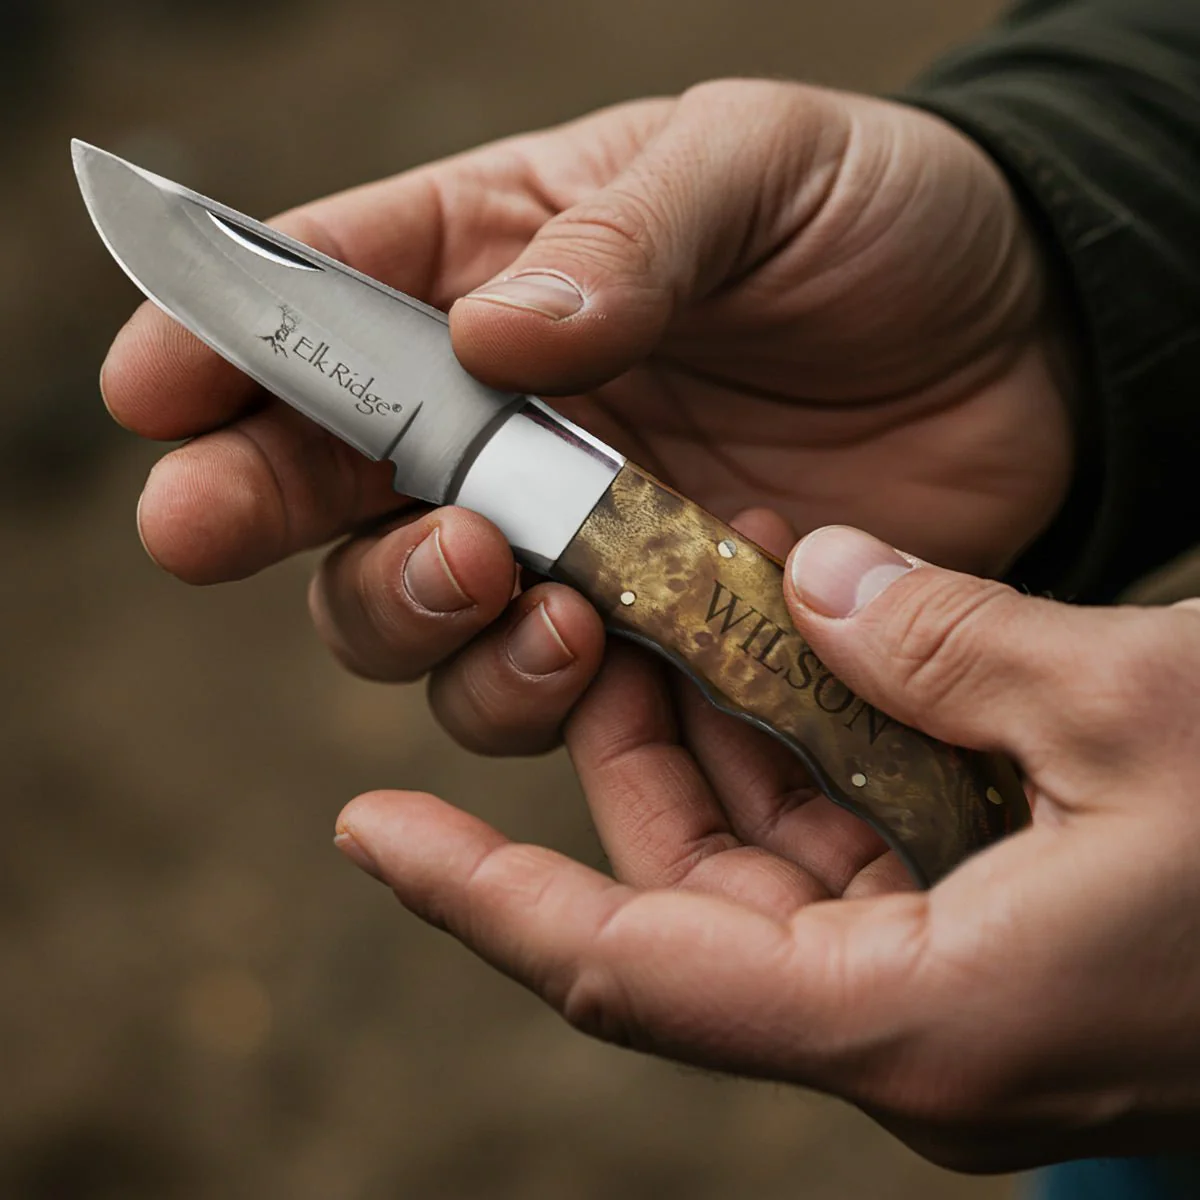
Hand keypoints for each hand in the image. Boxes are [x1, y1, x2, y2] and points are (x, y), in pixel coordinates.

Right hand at [102, 79, 1074, 761]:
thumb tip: (491, 338)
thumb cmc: (881, 222)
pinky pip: (543, 695)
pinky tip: (587, 651)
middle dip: (252, 508)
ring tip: (496, 581)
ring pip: (414, 615)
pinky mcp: (644, 630)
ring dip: (411, 616)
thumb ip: (630, 239)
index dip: (220, 347)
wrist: (1020, 346)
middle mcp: (503, 417)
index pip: (325, 304)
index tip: (151, 392)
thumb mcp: (762, 168)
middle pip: (326, 487)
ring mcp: (566, 534)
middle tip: (213, 523)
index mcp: (498, 265)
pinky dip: (534, 695)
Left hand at [335, 525, 1199, 1171]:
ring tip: (676, 611)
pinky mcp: (994, 940)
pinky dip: (811, 754)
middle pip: (688, 901)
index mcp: (922, 1015)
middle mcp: (912, 1026)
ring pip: (764, 868)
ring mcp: (951, 988)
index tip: (369, 832)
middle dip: (625, 762)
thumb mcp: (1137, 705)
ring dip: (718, 743)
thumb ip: (947, 640)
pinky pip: (851, 850)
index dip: (483, 901)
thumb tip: (813, 574)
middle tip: (585, 624)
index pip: (629, 970)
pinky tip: (802, 652)